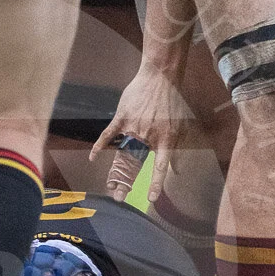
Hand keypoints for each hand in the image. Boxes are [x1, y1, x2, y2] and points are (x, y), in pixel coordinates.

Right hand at [90, 69, 198, 201]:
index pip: (160, 166)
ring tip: (110, 186)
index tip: (151, 198)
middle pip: (135, 165)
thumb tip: (176, 171)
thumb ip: (176, 150)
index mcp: (165, 139)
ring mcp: (134, 127)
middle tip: (119, 198)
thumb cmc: (172, 102)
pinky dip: (100, 145)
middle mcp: (148, 136)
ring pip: (121, 154)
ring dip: (114, 171)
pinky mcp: (122, 117)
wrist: (160, 77)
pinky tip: (93, 157)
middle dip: (126, 183)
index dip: (155, 183)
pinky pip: (108, 135)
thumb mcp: (181, 126)